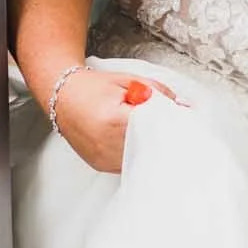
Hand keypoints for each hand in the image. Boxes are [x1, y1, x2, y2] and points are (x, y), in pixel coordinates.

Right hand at [47, 67, 180, 173]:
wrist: (63, 96)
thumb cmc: (94, 87)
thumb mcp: (130, 81)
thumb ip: (159, 93)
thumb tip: (184, 107)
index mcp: (114, 120)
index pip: (154, 127)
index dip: (169, 123)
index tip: (182, 121)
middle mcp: (106, 143)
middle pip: (150, 146)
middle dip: (162, 135)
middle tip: (170, 126)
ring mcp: (103, 158)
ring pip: (141, 158)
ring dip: (150, 146)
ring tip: (147, 130)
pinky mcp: (101, 165)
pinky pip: (128, 163)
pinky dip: (136, 152)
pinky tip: (134, 139)